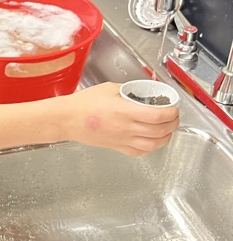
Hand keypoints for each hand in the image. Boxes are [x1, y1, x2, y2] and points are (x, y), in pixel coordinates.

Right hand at [61, 82, 178, 155]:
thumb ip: (129, 92)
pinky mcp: (117, 147)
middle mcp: (126, 128)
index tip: (174, 108)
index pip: (158, 115)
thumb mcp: (109, 89)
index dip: (171, 112)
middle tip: (174, 117)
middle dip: (172, 124)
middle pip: (160, 131)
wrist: (67, 119)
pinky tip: (152, 141)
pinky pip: (139, 151)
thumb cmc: (83, 104)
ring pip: (153, 144)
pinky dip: (151, 147)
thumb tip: (141, 93)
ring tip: (167, 130)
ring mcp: (122, 139)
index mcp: (125, 111)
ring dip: (165, 137)